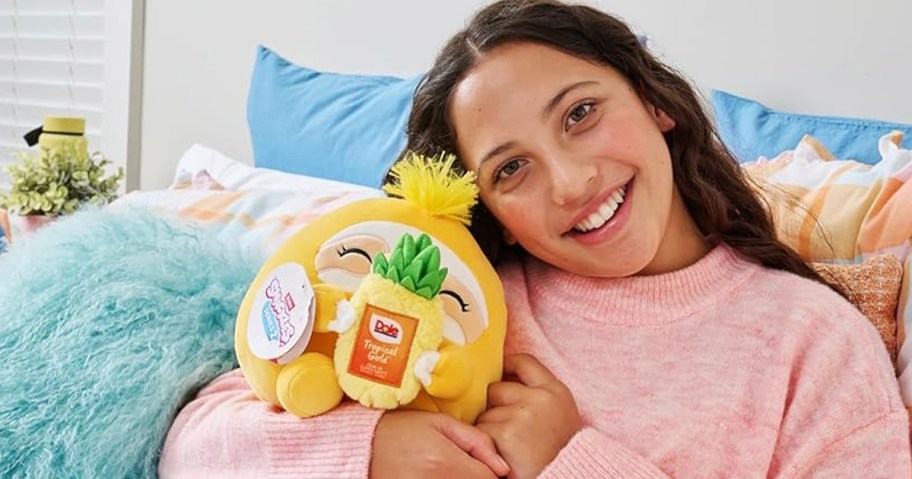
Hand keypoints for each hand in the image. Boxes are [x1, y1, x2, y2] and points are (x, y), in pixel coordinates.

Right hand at [370, 410, 510, 478]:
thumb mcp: (441, 424)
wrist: (363, 446)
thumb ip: (476, 442)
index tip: (486, 465)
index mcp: (444, 463)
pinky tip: (441, 475)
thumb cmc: (404, 429)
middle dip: (478, 478)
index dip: (494, 473)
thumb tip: (504, 467)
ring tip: (450, 470)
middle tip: (465, 466)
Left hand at [476, 353, 581, 478]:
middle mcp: (541, 399)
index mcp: (556, 392)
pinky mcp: (506, 434)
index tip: (496, 372)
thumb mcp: (558, 416)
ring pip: (484, 413)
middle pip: (496, 388)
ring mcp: (523, 415)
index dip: (505, 364)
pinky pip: (480, 431)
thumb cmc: (555, 453)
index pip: (524, 361)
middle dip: (493, 407)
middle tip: (507, 430)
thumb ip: (537, 395)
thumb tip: (502, 377)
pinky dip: (485, 445)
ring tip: (508, 447)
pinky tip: (501, 455)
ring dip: (488, 429)